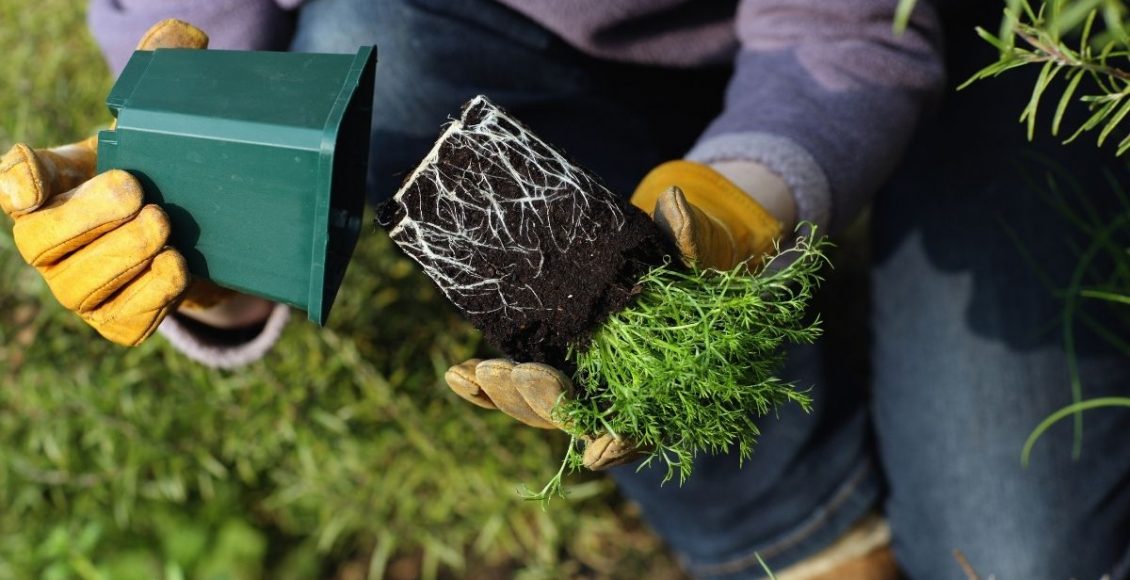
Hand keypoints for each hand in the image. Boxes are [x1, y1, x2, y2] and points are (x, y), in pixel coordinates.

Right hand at [0, 19, 266, 345]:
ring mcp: (80, 292)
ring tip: (165, 230)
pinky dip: (154, 295)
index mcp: (47, 189)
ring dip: (128, 256)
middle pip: (43, 243)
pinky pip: (125, 320)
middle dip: (95, 219)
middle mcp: (49, 247)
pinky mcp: (117, 326)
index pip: (12, 181)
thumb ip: (158, 80)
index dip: (16, 180)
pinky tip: (176, 268)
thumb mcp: (152, 131)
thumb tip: (183, 36)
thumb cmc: (159, 176)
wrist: (199, 238)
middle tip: (144, 198)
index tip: (32, 183)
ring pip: (83, 288)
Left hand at [444, 160, 789, 469]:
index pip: (636, 434)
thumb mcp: (696, 251)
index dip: (615, 443)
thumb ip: (688, 237)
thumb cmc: (689, 266)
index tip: (590, 439)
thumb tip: (675, 199)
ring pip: (535, 408)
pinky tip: (457, 373)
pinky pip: (514, 388)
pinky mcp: (548, 369)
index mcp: (662, 390)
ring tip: (475, 371)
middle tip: (512, 372)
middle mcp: (615, 399)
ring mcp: (577, 386)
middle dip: (536, 402)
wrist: (664, 268)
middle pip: (571, 421)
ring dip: (503, 395)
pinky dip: (484, 387)